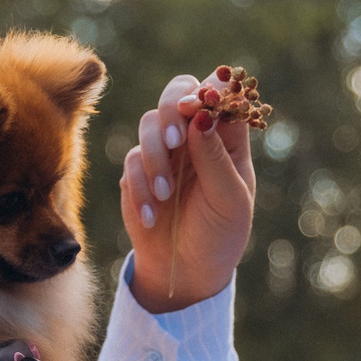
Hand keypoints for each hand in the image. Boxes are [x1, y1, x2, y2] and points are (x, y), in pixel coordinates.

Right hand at [122, 71, 255, 312]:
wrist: (186, 269)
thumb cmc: (219, 233)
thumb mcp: (228, 199)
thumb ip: (215, 157)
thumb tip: (201, 115)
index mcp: (227, 137)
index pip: (219, 93)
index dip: (207, 91)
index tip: (195, 108)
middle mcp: (195, 135)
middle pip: (178, 92)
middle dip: (171, 110)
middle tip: (175, 142)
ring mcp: (165, 149)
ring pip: (149, 122)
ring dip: (155, 157)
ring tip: (166, 196)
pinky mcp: (139, 169)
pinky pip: (132, 160)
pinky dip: (140, 186)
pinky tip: (151, 216)